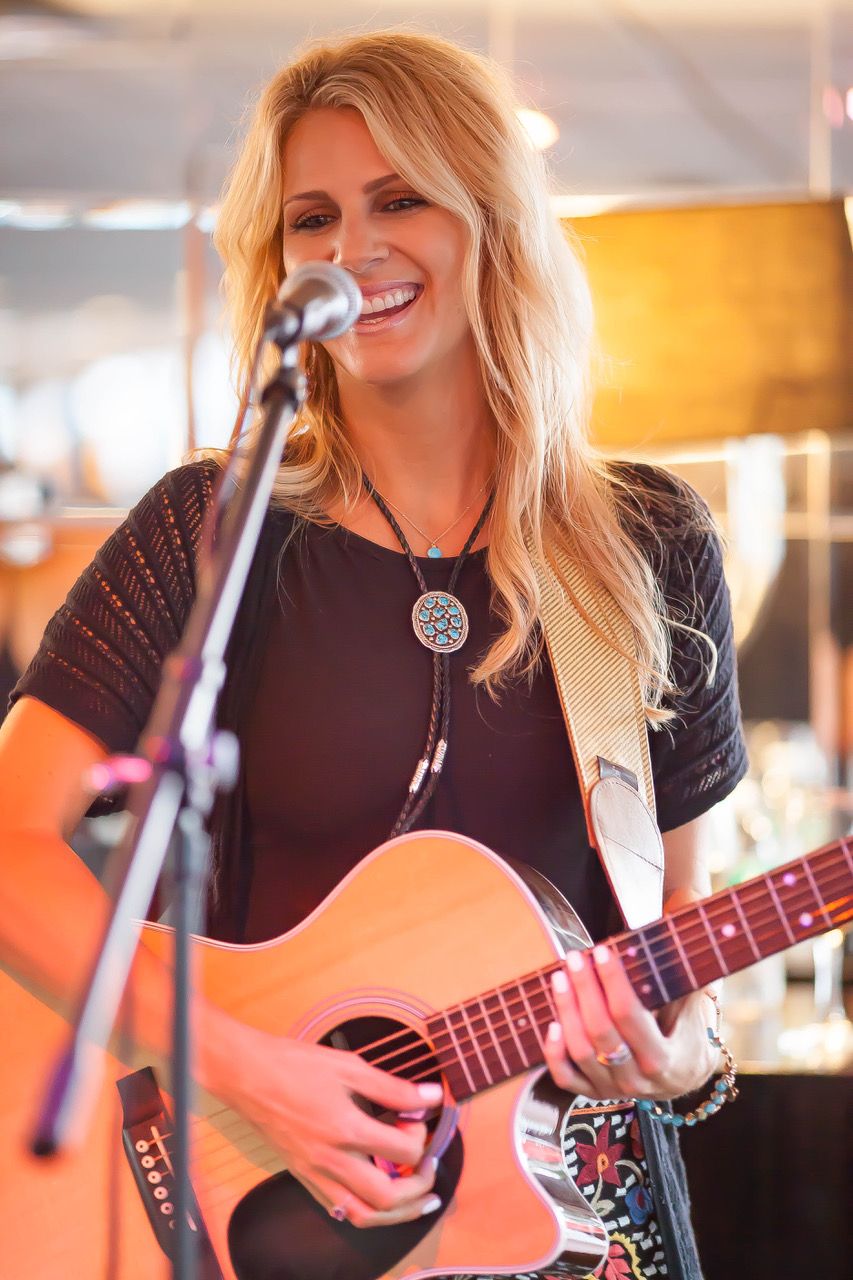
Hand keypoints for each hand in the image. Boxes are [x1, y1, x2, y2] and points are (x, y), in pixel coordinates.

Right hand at [208, 1023, 443, 1226]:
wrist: (247, 1075)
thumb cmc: (296, 1065)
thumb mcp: (349, 1066)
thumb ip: (393, 1087)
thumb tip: (432, 1097)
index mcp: (346, 1129)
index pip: (403, 1151)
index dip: (421, 1136)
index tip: (419, 1117)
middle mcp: (331, 1161)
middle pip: (388, 1197)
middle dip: (419, 1186)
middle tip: (429, 1166)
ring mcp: (315, 1174)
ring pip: (364, 1215)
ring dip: (397, 1212)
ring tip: (417, 1198)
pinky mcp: (304, 1177)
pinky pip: (339, 1209)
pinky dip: (365, 1210)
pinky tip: (376, 1196)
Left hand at [543, 944, 717, 1101]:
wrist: (683, 1074)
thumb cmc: (685, 1030)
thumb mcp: (692, 1006)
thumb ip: (685, 978)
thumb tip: (680, 936)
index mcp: (665, 1060)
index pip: (630, 1016)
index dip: (613, 981)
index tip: (601, 952)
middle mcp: (638, 1080)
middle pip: (601, 1032)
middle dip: (585, 989)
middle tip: (575, 958)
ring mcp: (614, 1089)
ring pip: (581, 1052)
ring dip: (567, 1011)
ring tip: (560, 977)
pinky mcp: (594, 1093)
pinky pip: (566, 1078)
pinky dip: (554, 1053)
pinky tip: (551, 1024)